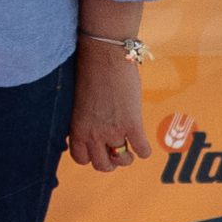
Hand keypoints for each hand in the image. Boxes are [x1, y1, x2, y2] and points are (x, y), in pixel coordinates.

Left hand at [68, 44, 151, 175]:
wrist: (105, 56)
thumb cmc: (90, 72)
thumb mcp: (78, 102)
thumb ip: (84, 119)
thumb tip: (91, 130)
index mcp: (77, 128)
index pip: (80, 158)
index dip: (90, 157)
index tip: (97, 150)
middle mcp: (93, 134)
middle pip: (102, 165)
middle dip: (110, 162)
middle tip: (116, 153)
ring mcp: (114, 130)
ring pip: (122, 160)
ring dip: (127, 157)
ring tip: (129, 149)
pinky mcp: (133, 124)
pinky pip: (142, 150)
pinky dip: (144, 150)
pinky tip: (143, 143)